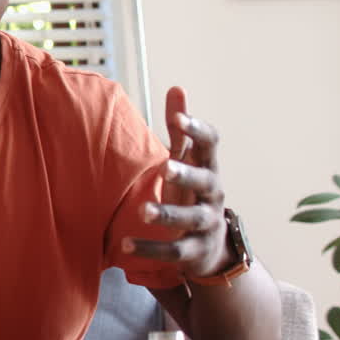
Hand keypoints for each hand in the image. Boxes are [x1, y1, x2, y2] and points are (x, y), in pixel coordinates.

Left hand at [123, 87, 231, 279]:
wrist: (213, 248)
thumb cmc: (193, 193)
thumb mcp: (189, 161)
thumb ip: (181, 130)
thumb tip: (177, 88)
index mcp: (208, 168)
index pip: (211, 145)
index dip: (198, 131)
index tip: (179, 118)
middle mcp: (212, 195)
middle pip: (205, 182)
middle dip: (186, 174)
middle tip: (164, 167)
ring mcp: (206, 224)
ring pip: (190, 218)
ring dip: (167, 214)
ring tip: (142, 211)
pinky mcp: (195, 251)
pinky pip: (174, 252)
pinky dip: (151, 249)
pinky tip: (126, 246)